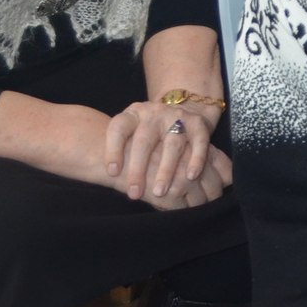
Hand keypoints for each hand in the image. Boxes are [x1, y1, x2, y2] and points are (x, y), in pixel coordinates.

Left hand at [104, 100, 223, 206]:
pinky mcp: (198, 123)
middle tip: (134, 194)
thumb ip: (122, 151)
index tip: (112, 173)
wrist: (180, 112)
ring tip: (159, 192)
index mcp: (133, 115)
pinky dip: (196, 159)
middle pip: (144, 141)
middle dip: (139, 169)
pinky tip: (190, 177)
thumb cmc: (147, 134)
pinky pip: (198, 142)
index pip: (118, 128)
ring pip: (172, 144)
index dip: (113, 150)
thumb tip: (108, 179)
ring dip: (166, 169)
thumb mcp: (130, 134)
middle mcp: (154, 113)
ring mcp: (177, 116)